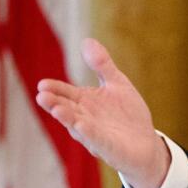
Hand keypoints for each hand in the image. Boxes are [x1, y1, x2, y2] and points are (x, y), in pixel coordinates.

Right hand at [36, 38, 170, 187]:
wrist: (146, 143)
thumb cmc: (128, 115)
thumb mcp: (117, 83)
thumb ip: (102, 64)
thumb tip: (86, 40)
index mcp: (85, 102)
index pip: (66, 94)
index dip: (55, 90)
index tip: (42, 85)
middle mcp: (85, 118)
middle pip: (67, 110)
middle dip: (55, 104)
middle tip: (41, 96)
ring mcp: (95, 134)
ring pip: (77, 126)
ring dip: (67, 118)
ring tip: (56, 110)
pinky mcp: (108, 147)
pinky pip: (97, 139)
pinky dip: (89, 132)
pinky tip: (81, 125)